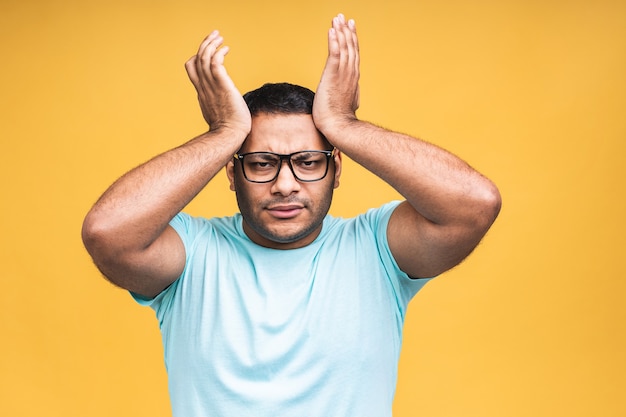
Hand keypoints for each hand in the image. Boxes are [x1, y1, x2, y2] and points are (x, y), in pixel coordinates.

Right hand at [185, 31, 250, 135]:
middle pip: (197, 59)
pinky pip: (216, 64)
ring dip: (211, 44)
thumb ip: (217, 103)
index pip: (192, 68)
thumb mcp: (217, 112)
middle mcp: (204, 87)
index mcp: (202, 92)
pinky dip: (218, 53)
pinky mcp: (223, 86)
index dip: (197, 56)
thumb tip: (223, 104)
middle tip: (215, 34)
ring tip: (220, 37)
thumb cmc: (227, 129)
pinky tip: (225, 49)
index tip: (209, 49)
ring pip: (204, 58)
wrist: (229, 135)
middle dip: (204, 44)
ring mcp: (212, 86)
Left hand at [313, 14, 360, 134]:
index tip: (350, 27)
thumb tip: (351, 96)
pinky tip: (332, 30)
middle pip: (350, 47)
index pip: (353, 55)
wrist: (338, 126)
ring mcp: (343, 74)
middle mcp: (350, 73)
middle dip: (347, 31)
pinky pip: (335, 54)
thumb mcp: (347, 102)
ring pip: (344, 48)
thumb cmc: (339, 119)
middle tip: (343, 17)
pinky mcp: (333, 76)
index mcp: (353, 79)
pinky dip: (334, 41)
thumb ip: (349, 94)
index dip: (352, 40)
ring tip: (337, 19)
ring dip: (340, 32)